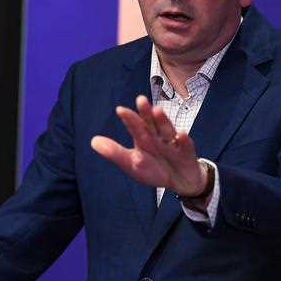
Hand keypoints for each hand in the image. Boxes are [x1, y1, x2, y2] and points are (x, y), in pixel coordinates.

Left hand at [91, 95, 206, 196]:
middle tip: (140, 100)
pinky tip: (180, 134)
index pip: (135, 127)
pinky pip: (185, 146)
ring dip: (163, 121)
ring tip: (157, 110)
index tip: (120, 110)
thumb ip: (115, 152)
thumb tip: (93, 141)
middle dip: (146, 113)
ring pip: (167, 131)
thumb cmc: (155, 169)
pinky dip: (183, 140)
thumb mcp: (132, 163)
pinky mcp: (187, 153)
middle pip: (151, 124)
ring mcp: (173, 144)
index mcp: (143, 138)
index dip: (129, 119)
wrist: (181, 181)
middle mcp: (158, 137)